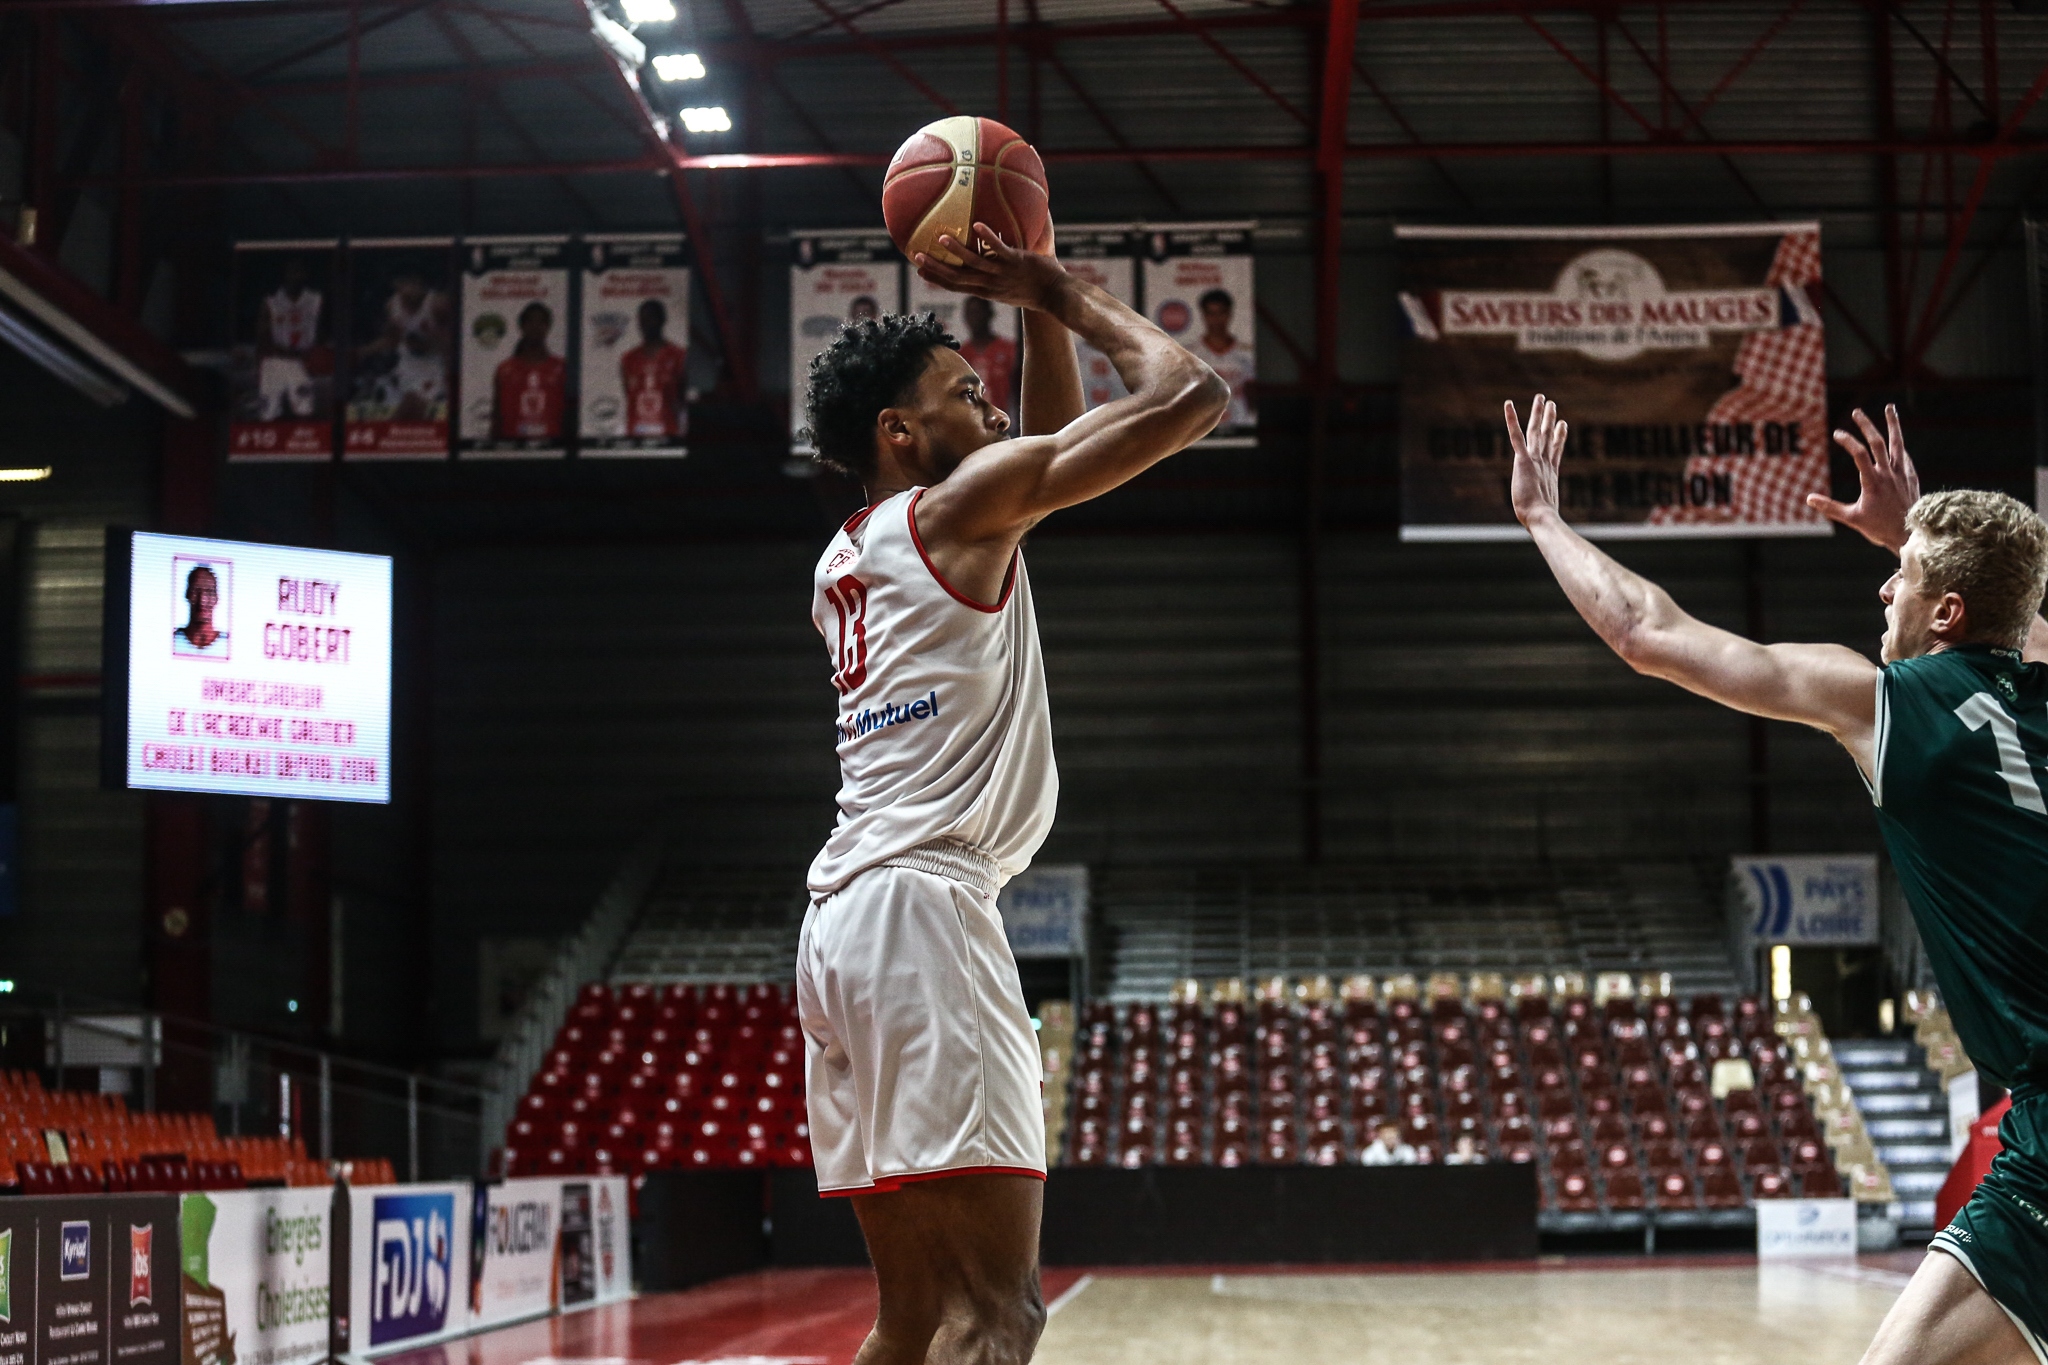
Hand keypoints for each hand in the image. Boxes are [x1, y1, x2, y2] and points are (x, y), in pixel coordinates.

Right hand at [913, 222, 1066, 312]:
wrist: (1058, 297)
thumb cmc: (1036, 291)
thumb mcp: (1010, 289)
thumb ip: (996, 275)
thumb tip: (987, 259)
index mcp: (987, 291)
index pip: (956, 286)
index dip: (937, 280)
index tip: (919, 272)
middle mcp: (991, 285)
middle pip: (957, 277)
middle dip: (935, 268)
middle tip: (916, 257)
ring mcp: (1003, 274)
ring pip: (975, 263)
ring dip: (957, 251)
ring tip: (941, 238)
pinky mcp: (1017, 262)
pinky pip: (1000, 249)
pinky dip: (988, 238)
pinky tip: (977, 225)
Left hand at [1505, 393, 1568, 526]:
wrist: (1540, 517)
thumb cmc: (1542, 520)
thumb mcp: (1544, 512)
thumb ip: (1547, 512)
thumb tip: (1552, 526)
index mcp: (1549, 473)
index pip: (1555, 450)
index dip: (1558, 436)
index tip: (1562, 425)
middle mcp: (1544, 462)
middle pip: (1547, 435)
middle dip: (1549, 419)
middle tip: (1551, 404)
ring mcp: (1534, 459)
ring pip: (1536, 431)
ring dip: (1538, 414)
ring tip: (1542, 398)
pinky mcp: (1523, 459)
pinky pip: (1516, 435)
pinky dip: (1512, 419)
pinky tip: (1508, 405)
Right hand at [1812, 404, 1918, 552]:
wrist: (1910, 534)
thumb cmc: (1879, 528)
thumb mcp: (1852, 519)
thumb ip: (1830, 507)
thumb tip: (1809, 499)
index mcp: (1873, 482)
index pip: (1859, 454)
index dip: (1848, 441)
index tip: (1838, 434)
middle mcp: (1889, 474)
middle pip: (1878, 442)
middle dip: (1866, 425)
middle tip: (1857, 412)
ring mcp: (1901, 473)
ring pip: (1897, 443)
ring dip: (1893, 424)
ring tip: (1889, 408)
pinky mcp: (1910, 476)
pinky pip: (1904, 456)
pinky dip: (1898, 445)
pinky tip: (1895, 439)